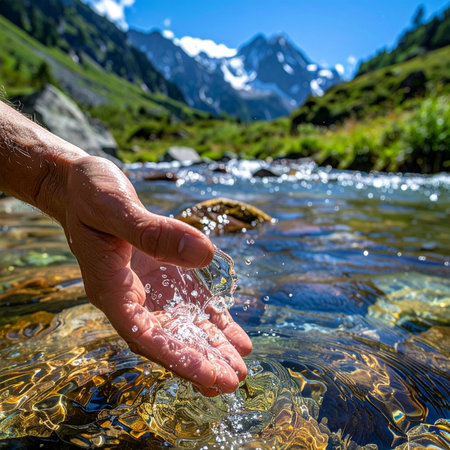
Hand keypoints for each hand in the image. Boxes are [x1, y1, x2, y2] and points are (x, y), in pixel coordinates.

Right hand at [61, 156, 251, 394]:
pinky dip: (211, 321)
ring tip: (239, 368)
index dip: (176, 358)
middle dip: (198, 362)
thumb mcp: (116, 208)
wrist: (80, 184)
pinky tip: (233, 336)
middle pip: (165, 339)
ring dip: (209, 348)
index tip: (208, 376)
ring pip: (181, 326)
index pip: (143, 334)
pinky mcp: (164, 274)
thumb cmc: (89, 193)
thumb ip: (154, 233)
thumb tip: (205, 254)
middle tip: (233, 381)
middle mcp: (130, 296)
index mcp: (110, 289)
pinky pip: (189, 303)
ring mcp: (149, 287)